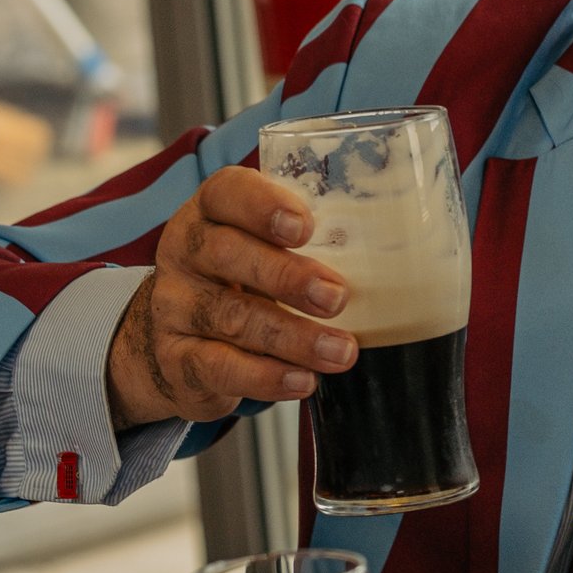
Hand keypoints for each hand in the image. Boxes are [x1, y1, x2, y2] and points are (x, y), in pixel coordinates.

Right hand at [107, 166, 357, 425]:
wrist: (170, 342)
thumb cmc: (244, 281)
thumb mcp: (265, 250)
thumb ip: (313, 242)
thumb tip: (402, 251)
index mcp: (211, 213)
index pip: (226, 192)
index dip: (263, 206)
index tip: (305, 227)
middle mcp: (185, 254)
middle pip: (228, 254)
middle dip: (288, 277)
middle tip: (337, 297)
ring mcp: (175, 307)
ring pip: (231, 317)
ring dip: (294, 337)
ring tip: (341, 350)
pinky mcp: (178, 359)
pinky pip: (220, 367)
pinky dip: (266, 376)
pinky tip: (304, 380)